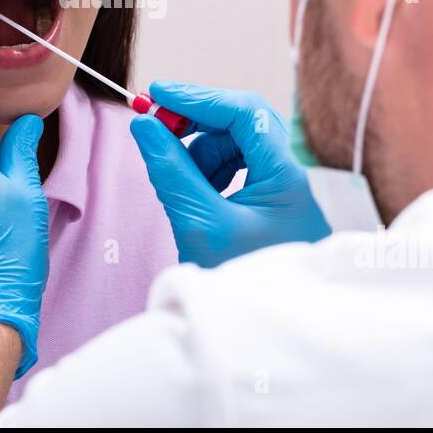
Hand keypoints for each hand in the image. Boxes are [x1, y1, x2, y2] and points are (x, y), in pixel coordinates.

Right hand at [129, 80, 329, 267]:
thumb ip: (170, 169)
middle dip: (196, 122)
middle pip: (241, 123)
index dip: (198, 97)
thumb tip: (144, 125)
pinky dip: (207, 172)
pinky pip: (235, 169)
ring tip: (175, 177)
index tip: (156, 94)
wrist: (266, 338)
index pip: (243, 112)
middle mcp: (288, 177)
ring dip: (199, 150)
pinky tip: (191, 192)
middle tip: (154, 127)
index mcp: (284, 177)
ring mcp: (281, 191)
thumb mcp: (198, 223)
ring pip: (235, 146)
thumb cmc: (240, 285)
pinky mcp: (269, 205)